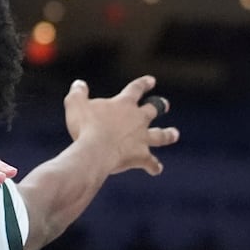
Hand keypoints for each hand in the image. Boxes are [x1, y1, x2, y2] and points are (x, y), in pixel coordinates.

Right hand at [64, 75, 179, 175]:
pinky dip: (153, 166)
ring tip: (174, 134)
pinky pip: (151, 162)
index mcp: (123, 104)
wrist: (96, 151)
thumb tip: (79, 84)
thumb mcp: (75, 104)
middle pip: (152, 110)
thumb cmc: (85, 126)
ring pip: (160, 135)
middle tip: (165, 104)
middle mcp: (138, 119)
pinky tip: (156, 169)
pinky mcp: (141, 156)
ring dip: (168, 134)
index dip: (143, 84)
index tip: (151, 80)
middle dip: (159, 106)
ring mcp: (142, 138)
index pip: (135, 89)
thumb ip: (78, 93)